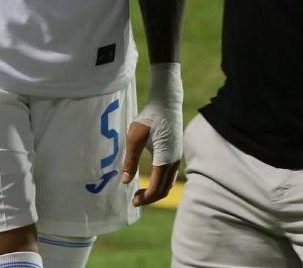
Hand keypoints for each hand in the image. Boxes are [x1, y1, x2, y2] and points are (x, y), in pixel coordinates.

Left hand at [122, 63, 183, 205]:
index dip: (145, 199)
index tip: (132, 201)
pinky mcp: (176, 151)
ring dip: (156, 190)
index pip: (156, 189)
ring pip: (169, 182)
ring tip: (141, 190)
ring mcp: (177, 156)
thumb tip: (125, 182)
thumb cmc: (149, 118)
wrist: (166, 101)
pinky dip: (161, 181)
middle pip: (164, 189)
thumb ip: (130, 161)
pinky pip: (170, 173)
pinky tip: (150, 175)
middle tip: (135, 199)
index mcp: (164, 161)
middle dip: (150, 198)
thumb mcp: (134, 138)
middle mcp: (174, 162)